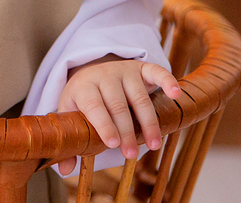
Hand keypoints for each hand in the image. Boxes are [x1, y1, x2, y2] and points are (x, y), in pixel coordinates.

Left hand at [54, 57, 180, 174]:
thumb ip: (70, 141)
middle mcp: (104, 75)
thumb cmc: (83, 99)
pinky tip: (175, 94)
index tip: (113, 144)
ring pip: (139, 97)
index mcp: (84, 87)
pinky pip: (155, 72)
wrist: (92, 69)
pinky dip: (167, 81)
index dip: (104, 125)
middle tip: (131, 154)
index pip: (94, 106)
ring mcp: (124, 70)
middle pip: (118, 105)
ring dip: (148, 122)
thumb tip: (65, 170)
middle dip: (126, 131)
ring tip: (154, 144)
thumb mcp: (71, 114)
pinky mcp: (141, 68)